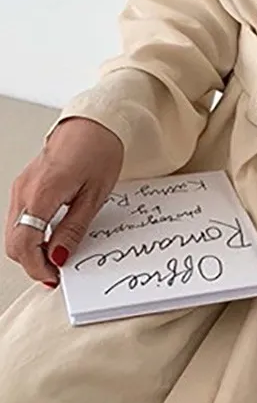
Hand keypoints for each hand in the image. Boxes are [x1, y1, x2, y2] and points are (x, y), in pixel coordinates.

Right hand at [5, 118, 122, 286]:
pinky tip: (51, 241)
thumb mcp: (94, 196)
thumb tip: (59, 257)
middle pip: (13, 242)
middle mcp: (24, 191)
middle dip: (32, 262)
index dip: (37, 266)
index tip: (56, 278)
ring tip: (57, 258)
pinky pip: (20, 220)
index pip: (24, 242)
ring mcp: (21, 188)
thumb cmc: (98, 153)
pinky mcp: (25, 187)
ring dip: (30, 250)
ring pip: (13, 232)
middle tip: (58, 273)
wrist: (92, 125)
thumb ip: (74, 229)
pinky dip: (31, 236)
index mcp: (41, 193)